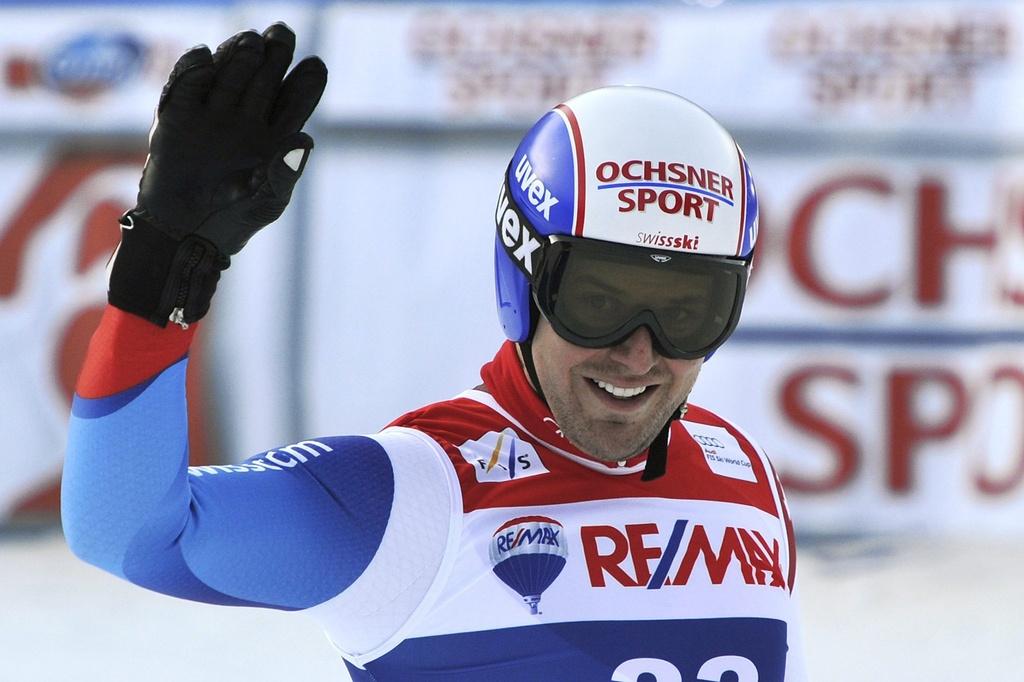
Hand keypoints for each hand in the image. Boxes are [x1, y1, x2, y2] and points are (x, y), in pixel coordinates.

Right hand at [108, 24, 326, 326]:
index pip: (295, 99)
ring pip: (228, 73)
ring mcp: (212, 114)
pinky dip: (192, 70)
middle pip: (263, 76)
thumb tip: (305, 139)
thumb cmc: (233, 222)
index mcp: (276, 136)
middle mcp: (246, 118)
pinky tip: (203, 55)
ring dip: (237, 55)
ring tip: (249, 42)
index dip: (306, 80)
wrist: (182, 236)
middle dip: (274, 53)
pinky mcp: (176, 117)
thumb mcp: (266, 202)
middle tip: (282, 35)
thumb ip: (284, 172)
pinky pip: (185, 86)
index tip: (316, 65)